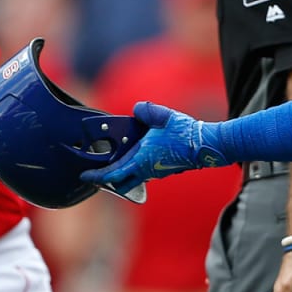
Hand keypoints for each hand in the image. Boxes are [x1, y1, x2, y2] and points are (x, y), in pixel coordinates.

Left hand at [80, 101, 228, 191]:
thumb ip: (145, 110)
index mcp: (141, 159)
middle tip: (97, 175)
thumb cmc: (184, 133)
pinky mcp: (164, 170)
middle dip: (107, 181)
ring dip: (121, 175)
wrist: (206, 146)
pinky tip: (135, 158)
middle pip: (120, 182)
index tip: (86, 176)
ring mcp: (156, 172)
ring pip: (133, 179)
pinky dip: (134, 170)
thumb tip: (137, 109)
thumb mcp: (162, 116)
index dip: (98, 176)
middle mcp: (147, 170)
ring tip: (113, 166)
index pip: (113, 174)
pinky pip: (144, 174)